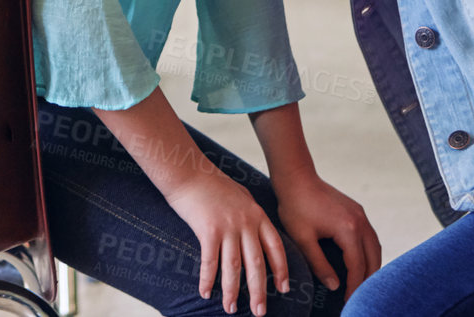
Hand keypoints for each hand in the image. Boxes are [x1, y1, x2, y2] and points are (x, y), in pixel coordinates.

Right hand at [166, 168, 290, 315]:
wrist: (189, 171)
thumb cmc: (212, 184)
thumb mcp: (240, 196)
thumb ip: (250, 215)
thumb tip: (257, 233)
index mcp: (256, 214)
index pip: (275, 246)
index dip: (281, 269)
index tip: (284, 288)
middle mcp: (246, 222)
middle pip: (256, 263)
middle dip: (259, 290)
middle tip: (259, 312)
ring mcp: (228, 226)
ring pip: (234, 267)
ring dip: (232, 291)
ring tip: (230, 308)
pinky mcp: (208, 229)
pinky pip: (210, 261)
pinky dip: (208, 280)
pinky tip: (205, 293)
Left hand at [275, 173, 381, 299]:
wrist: (296, 177)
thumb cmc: (296, 207)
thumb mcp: (303, 240)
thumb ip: (319, 265)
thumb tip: (334, 286)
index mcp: (348, 229)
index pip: (358, 267)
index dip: (354, 287)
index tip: (348, 302)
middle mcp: (360, 221)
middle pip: (373, 258)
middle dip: (367, 280)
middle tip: (356, 297)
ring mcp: (360, 214)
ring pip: (375, 247)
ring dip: (371, 266)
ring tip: (360, 284)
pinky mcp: (357, 210)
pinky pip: (370, 236)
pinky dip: (369, 253)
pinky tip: (360, 262)